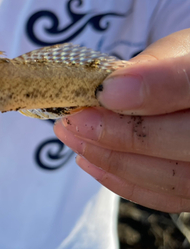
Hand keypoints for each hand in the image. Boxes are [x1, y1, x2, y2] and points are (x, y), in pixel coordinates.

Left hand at [54, 29, 189, 212]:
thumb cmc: (184, 66)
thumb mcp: (174, 51)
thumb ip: (148, 68)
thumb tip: (106, 92)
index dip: (151, 89)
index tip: (106, 92)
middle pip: (185, 139)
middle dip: (120, 133)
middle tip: (73, 121)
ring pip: (173, 176)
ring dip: (111, 159)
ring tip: (71, 137)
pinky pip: (165, 197)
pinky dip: (121, 181)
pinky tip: (88, 160)